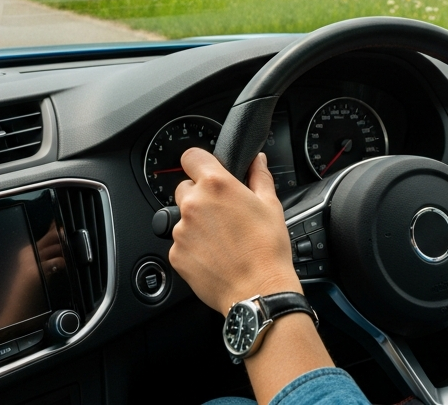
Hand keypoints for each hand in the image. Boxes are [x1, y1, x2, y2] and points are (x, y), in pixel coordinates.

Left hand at [168, 150, 301, 311]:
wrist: (258, 290)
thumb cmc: (267, 249)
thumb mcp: (271, 205)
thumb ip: (259, 176)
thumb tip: (257, 160)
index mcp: (216, 185)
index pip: (191, 157)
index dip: (200, 162)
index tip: (206, 170)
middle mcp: (193, 204)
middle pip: (185, 188)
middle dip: (201, 196)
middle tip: (223, 213)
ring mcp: (181, 231)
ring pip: (183, 217)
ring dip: (197, 223)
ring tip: (222, 238)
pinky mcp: (176, 254)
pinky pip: (180, 242)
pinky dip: (193, 246)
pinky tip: (215, 254)